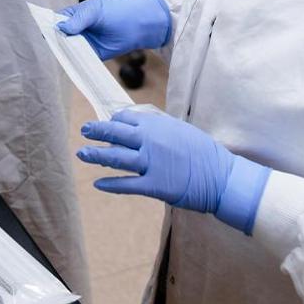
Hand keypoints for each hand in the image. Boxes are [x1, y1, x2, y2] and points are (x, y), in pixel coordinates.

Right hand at [57, 0, 171, 59]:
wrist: (141, 23)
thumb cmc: (118, 10)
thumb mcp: (96, 10)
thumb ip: (79, 19)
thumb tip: (60, 27)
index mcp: (75, 14)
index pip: (57, 20)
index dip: (49, 26)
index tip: (45, 33)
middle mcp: (78, 29)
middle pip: (60, 37)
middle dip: (56, 42)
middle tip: (53, 46)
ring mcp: (85, 42)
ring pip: (69, 49)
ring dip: (65, 53)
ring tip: (63, 54)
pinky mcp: (94, 54)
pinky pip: (81, 59)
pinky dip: (76, 62)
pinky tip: (73, 62)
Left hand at [77, 109, 270, 233]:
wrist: (221, 176)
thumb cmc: (203, 152)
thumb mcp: (181, 129)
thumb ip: (158, 124)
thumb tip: (138, 120)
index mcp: (158, 124)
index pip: (126, 118)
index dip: (115, 121)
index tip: (110, 124)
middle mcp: (150, 141)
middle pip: (115, 133)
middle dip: (97, 131)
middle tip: (84, 130)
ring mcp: (151, 163)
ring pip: (115, 157)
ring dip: (96, 155)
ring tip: (82, 154)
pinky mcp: (154, 185)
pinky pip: (127, 184)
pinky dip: (110, 184)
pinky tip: (98, 184)